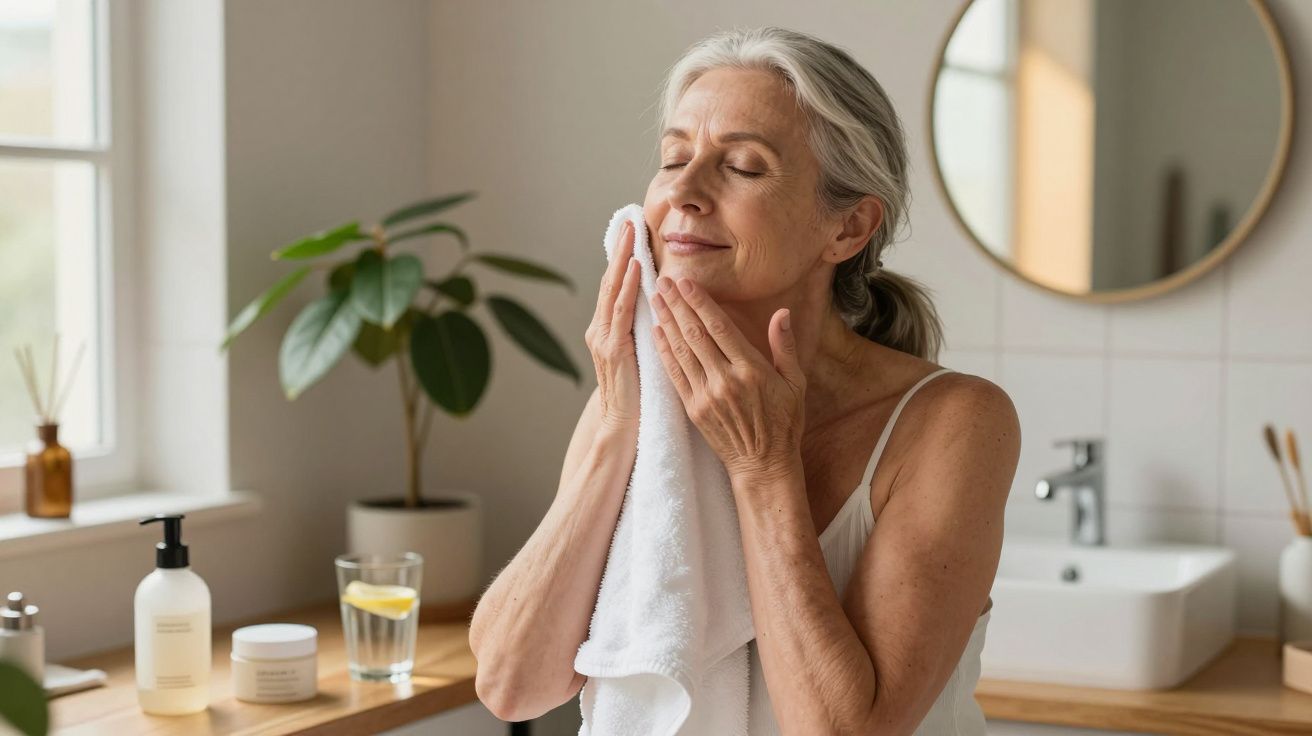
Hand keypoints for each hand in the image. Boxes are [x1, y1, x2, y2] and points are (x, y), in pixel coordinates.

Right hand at [585, 220, 643, 438]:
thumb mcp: (643, 357)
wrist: (622, 427)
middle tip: (631, 220)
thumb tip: (664, 310)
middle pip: (612, 280)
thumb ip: (647, 332)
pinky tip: (635, 268)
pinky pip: (620, 312)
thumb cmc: (639, 397)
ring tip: (632, 232)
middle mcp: (601, 329)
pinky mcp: (612, 348)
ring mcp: (603, 338)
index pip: (618, 286)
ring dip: (623, 258)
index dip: (626, 258)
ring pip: (613, 289)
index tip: (635, 232)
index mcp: (610, 330)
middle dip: (622, 249)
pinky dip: (626, 287)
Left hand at [649, 275, 805, 480]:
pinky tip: (656, 333)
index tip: (686, 282)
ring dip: (665, 322)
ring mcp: (706, 396)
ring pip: (681, 351)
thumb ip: (785, 347)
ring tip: (654, 298)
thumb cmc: (783, 423)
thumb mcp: (795, 383)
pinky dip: (664, 352)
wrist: (763, 465)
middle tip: (662, 281)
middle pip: (695, 334)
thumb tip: (782, 313)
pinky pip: (675, 375)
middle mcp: (725, 380)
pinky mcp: (693, 409)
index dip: (700, 302)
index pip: (719, 328)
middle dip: (677, 305)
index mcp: (751, 370)